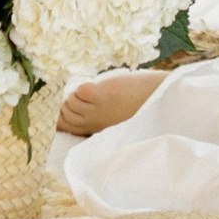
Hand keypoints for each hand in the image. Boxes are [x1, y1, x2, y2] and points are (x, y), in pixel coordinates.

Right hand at [55, 68, 169, 138]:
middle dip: (68, 104)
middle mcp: (92, 125)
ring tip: (94, 93)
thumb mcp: (111, 117)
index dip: (59, 116)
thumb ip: (95, 115)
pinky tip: (98, 88)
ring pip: (69, 103)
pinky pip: (80, 92)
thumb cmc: (139, 105)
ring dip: (77, 94)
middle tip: (84, 97)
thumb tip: (71, 105)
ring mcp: (96, 111)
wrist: (160, 98)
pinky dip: (85, 87)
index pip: (63, 128)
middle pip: (62, 116)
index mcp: (94, 131)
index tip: (62, 107)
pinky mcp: (101, 97)